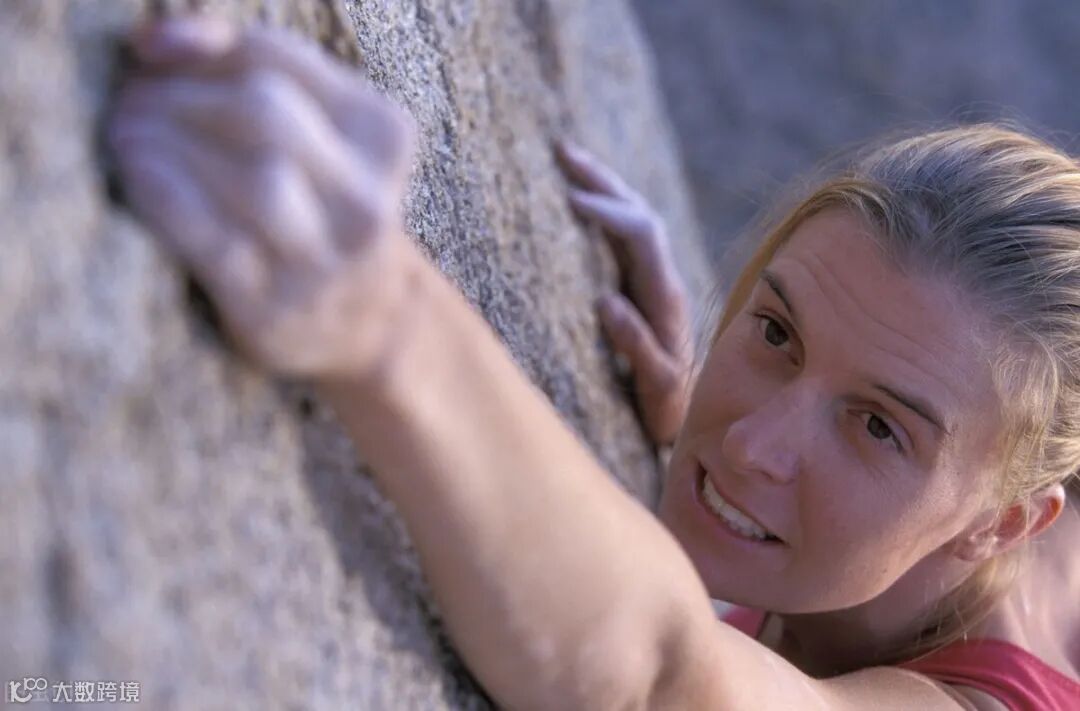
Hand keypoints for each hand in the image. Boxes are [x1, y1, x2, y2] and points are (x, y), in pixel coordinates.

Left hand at [108, 16, 416, 381]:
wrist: (366, 323)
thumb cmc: (321, 211)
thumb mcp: (323, 138)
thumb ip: (257, 75)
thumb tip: (160, 37)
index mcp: (382, 136)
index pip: (280, 62)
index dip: (206, 44)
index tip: (152, 50)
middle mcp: (365, 201)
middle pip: (267, 115)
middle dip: (183, 97)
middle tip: (132, 101)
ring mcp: (324, 260)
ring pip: (253, 179)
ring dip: (170, 144)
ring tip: (125, 135)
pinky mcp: (274, 309)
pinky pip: (214, 240)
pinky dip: (165, 197)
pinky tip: (136, 176)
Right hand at [557, 141, 691, 445]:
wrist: (683, 416)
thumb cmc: (669, 408)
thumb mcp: (657, 385)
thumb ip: (638, 346)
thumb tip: (606, 301)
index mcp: (665, 295)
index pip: (642, 234)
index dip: (609, 212)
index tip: (570, 198)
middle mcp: (660, 278)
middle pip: (638, 211)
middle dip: (601, 178)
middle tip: (561, 150)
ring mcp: (648, 279)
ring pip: (629, 217)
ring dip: (599, 184)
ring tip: (563, 158)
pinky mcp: (634, 286)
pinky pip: (617, 237)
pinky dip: (597, 210)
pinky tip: (572, 198)